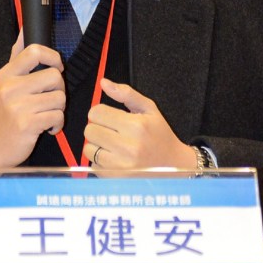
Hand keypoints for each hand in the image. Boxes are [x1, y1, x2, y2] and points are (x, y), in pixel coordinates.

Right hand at [0, 32, 64, 183]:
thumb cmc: (2, 113)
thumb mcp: (4, 83)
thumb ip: (17, 56)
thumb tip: (25, 30)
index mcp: (6, 74)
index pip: (35, 51)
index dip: (53, 56)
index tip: (56, 67)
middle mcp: (10, 88)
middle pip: (54, 76)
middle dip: (59, 89)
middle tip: (50, 99)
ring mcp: (17, 107)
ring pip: (59, 98)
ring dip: (58, 109)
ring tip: (46, 115)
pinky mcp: (26, 125)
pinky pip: (57, 117)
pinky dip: (57, 124)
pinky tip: (47, 127)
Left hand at [83, 78, 198, 169]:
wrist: (174, 166)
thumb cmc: (160, 135)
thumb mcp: (149, 109)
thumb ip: (126, 93)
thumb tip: (103, 82)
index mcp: (136, 126)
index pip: (96, 113)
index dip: (101, 112)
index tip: (110, 117)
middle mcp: (128, 146)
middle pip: (89, 130)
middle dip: (98, 128)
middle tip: (111, 131)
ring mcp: (121, 166)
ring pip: (88, 148)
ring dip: (97, 145)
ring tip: (112, 145)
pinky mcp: (116, 179)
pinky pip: (93, 164)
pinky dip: (99, 160)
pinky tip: (114, 158)